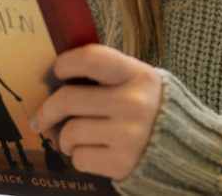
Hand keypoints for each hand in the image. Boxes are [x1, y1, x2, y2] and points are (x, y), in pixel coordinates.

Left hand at [31, 44, 162, 180]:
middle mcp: (134, 103)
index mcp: (137, 74)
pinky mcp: (123, 163)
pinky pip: (79, 158)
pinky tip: (90, 151)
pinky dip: (78, 156)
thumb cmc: (147, 108)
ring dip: (65, 137)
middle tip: (40, 118)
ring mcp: (130, 135)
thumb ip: (105, 74)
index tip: (57, 73)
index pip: (91, 58)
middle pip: (69, 98)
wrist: (182, 149)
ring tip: (73, 138)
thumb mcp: (135, 81)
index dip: (66, 63)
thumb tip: (55, 77)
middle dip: (47, 110)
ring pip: (70, 131)